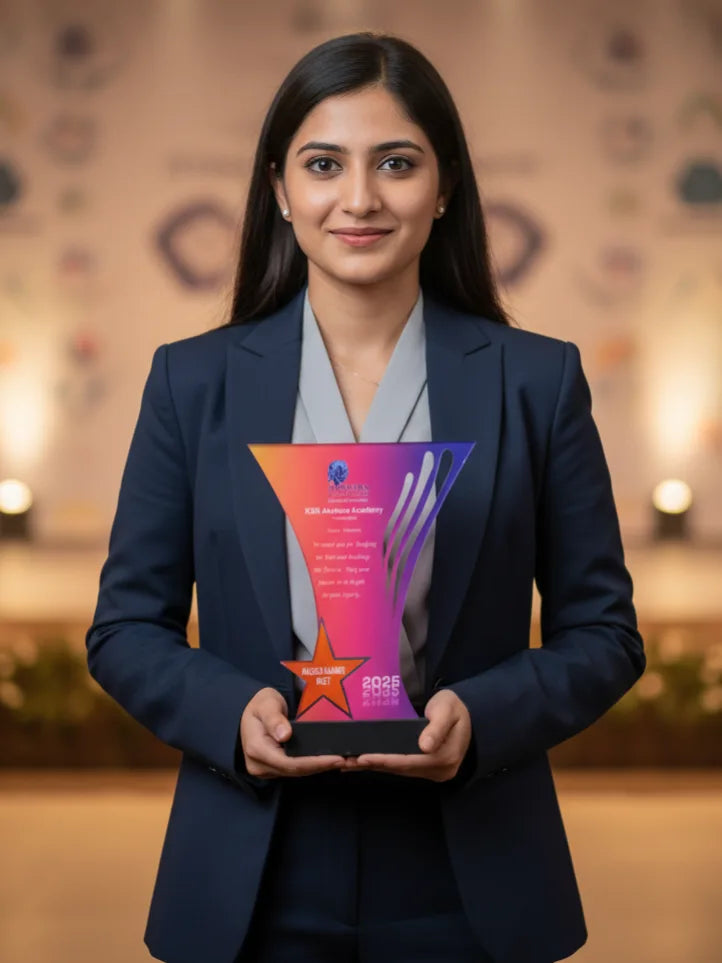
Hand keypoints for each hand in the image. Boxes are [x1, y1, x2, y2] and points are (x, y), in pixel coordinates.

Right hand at [240, 687, 345, 777]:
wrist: (252, 710)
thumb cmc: (260, 704)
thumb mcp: (266, 704)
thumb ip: (274, 718)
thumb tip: (285, 735)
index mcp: (256, 749)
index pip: (289, 762)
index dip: (314, 762)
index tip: (334, 758)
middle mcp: (260, 764)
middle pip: (295, 770)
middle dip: (321, 766)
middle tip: (345, 760)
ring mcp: (266, 768)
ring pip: (296, 772)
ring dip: (319, 767)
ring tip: (341, 761)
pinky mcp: (274, 768)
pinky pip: (294, 768)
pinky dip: (312, 765)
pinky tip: (327, 761)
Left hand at [344, 689, 472, 781]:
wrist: (468, 714)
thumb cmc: (455, 707)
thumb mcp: (448, 710)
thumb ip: (437, 727)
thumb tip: (424, 746)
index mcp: (445, 757)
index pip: (408, 761)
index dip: (384, 760)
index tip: (363, 757)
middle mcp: (438, 770)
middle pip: (400, 769)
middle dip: (373, 765)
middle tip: (346, 762)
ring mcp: (433, 772)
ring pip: (399, 770)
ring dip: (374, 767)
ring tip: (349, 764)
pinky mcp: (426, 769)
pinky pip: (402, 768)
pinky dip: (383, 765)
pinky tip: (366, 763)